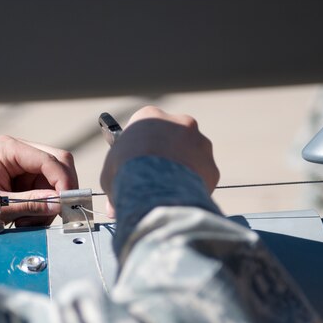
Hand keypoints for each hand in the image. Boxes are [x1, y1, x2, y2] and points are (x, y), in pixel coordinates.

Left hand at [0, 136, 77, 231]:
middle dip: (59, 193)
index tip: (67, 206)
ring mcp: (21, 164)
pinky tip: (23, 220)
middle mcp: (17, 151)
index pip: (50, 160)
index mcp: (7, 149)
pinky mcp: (23, 178)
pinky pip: (45, 191)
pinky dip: (40, 208)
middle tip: (51, 217)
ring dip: (48, 205)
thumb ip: (30, 203)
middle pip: (58, 165)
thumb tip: (60, 203)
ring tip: (25, 223)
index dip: (63, 183)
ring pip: (55, 182)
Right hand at [100, 106, 218, 204]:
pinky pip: (202, 178)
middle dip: (166, 156)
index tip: (136, 161)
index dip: (140, 146)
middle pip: (173, 138)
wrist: (155, 192)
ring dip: (183, 171)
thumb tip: (114, 205)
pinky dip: (193, 189)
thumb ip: (116, 178)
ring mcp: (200, 144)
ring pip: (192, 157)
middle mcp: (180, 123)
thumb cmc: (126, 175)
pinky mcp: (212, 167)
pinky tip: (180, 201)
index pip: (146, 126)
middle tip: (154, 177)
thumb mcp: (110, 173)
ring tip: (168, 193)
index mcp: (151, 117)